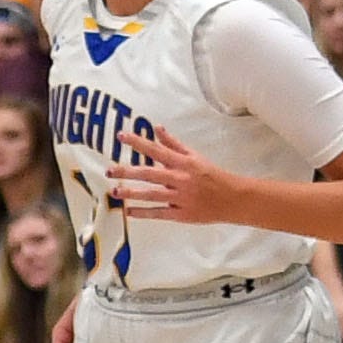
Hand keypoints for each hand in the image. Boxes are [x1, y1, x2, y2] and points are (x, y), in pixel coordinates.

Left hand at [102, 122, 237, 224]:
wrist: (233, 198)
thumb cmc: (212, 175)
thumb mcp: (194, 156)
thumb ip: (173, 143)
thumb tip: (157, 128)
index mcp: (183, 163)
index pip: (156, 150)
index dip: (138, 142)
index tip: (121, 136)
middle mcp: (180, 179)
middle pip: (149, 174)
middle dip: (127, 172)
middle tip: (109, 170)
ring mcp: (180, 198)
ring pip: (151, 195)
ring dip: (131, 193)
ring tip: (114, 191)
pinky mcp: (181, 215)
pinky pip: (159, 214)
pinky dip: (143, 213)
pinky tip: (129, 212)